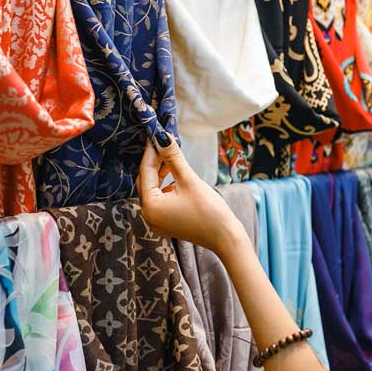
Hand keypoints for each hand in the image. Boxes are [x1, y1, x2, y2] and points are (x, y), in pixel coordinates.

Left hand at [137, 133, 246, 255]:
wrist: (226, 238)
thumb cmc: (209, 212)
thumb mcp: (189, 180)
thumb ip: (173, 157)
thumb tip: (162, 137)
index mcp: (150, 206)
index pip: (146, 171)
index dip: (152, 150)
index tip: (156, 132)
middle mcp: (148, 215)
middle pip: (146, 180)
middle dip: (155, 161)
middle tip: (163, 141)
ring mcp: (156, 220)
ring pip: (153, 189)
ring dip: (160, 172)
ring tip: (171, 155)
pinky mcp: (166, 222)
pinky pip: (160, 198)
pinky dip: (165, 185)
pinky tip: (175, 174)